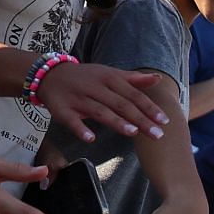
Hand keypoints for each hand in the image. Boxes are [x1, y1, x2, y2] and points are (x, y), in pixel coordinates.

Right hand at [35, 61, 168, 144]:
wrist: (49, 74)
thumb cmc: (86, 77)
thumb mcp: (109, 74)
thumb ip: (133, 80)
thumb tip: (157, 78)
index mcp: (109, 78)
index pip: (132, 94)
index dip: (148, 107)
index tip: (164, 121)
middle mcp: (95, 87)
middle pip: (120, 104)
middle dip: (140, 119)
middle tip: (157, 135)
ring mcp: (78, 98)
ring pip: (99, 111)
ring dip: (115, 121)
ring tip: (132, 132)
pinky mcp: (62, 109)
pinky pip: (71, 120)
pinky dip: (80, 129)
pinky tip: (90, 139)